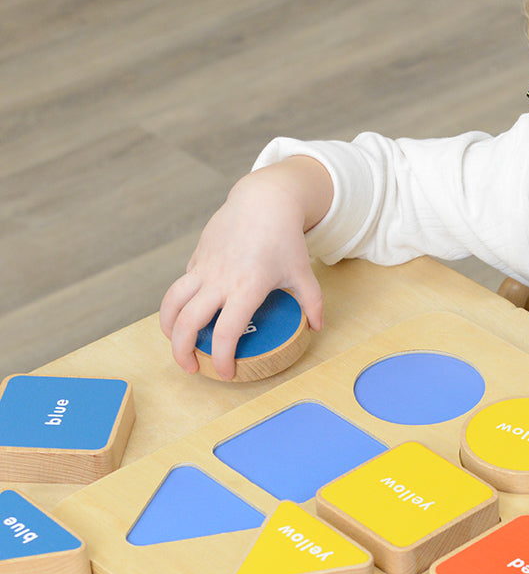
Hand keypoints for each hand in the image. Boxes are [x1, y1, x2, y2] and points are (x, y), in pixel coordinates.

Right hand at [159, 159, 329, 378]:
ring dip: (167, 327)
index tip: (225, 373)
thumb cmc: (286, 238)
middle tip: (190, 367)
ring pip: (171, 302)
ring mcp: (204, 268)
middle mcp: (219, 280)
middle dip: (182, 351)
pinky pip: (181, 285)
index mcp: (247, 288)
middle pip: (187, 322)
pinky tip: (187, 314)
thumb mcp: (304, 273)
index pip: (226, 332)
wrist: (263, 201)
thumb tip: (317, 327)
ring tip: (176, 344)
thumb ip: (312, 303)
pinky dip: (178, 304)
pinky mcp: (197, 258)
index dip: (221, 358)